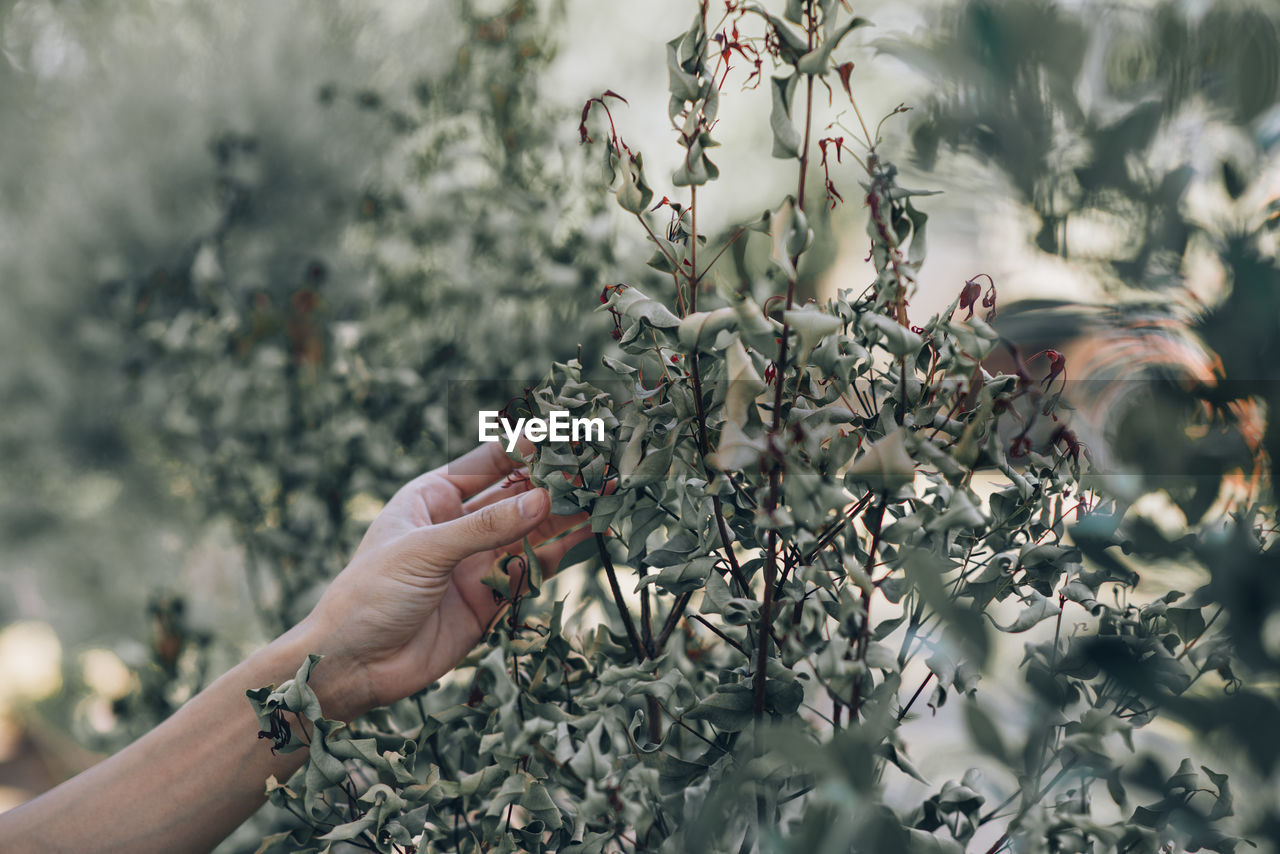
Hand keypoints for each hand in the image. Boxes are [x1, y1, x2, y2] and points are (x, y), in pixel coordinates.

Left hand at [298, 441, 590, 716]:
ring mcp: (477, 562)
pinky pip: (533, 570)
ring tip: (606, 496)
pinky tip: (593, 534)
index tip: (564, 438)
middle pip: (516, 496)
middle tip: (597, 468)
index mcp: (431, 498)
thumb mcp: (424, 551)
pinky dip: (563, 553)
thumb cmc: (369, 595)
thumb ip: (485, 528)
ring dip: (567, 515)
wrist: (351, 667)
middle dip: (555, 482)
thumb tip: (542, 499)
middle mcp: (458, 525)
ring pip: (531, 531)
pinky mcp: (492, 599)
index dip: (525, 449)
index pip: (487, 463)